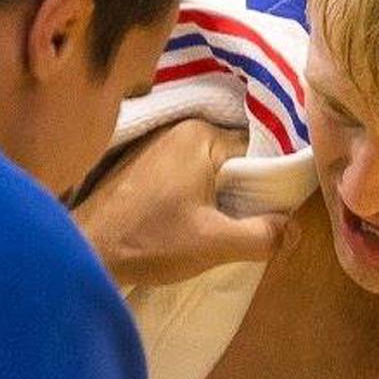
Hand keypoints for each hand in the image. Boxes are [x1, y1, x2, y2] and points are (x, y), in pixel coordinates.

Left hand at [72, 119, 295, 287]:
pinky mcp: (140, 162)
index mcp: (201, 135)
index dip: (269, 185)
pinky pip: (185, 173)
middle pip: (234, 159)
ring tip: (215, 226)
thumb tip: (293, 231)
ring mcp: (156, 143)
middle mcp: (179, 128)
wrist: (85, 250)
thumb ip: (262, 236)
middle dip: (242, 191)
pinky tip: (187, 221)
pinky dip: (193, 194)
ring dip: (217, 195)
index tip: (272, 213)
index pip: (259, 152)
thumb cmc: (149, 241)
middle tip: (243, 225)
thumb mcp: (215, 244)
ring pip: (209, 169)